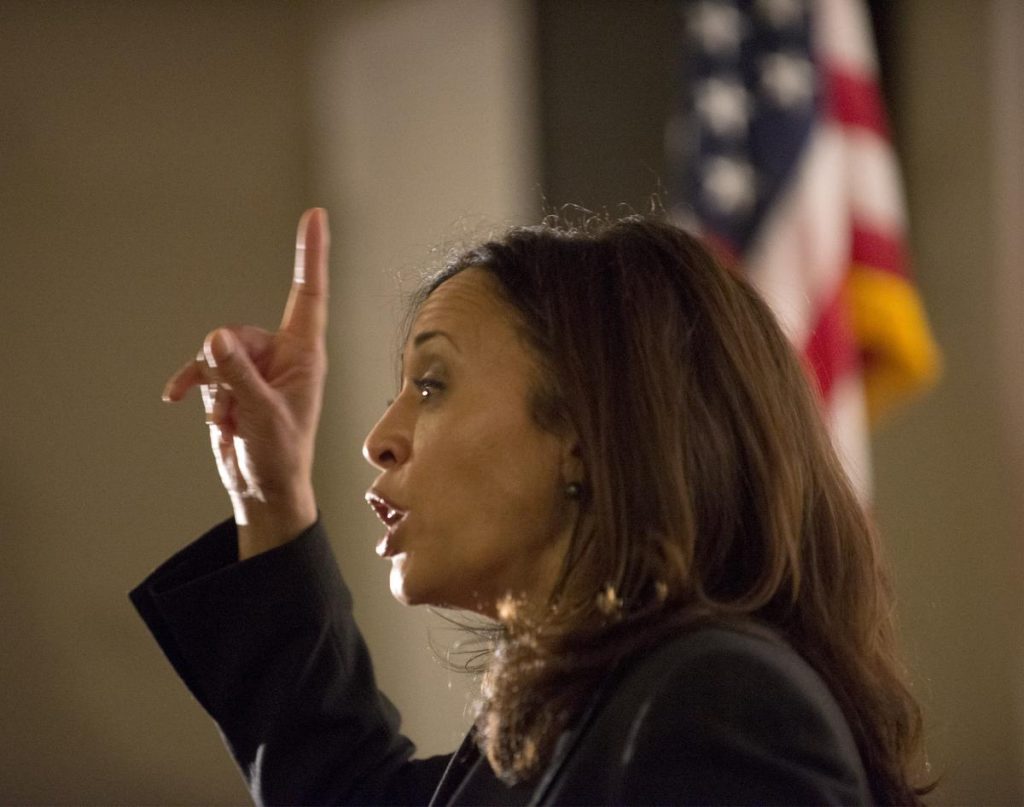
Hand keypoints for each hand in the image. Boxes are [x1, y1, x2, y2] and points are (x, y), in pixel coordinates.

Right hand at [162, 208, 329, 558]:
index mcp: (304, 355)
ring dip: (214, 385)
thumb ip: (238, 375)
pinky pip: (202, 367)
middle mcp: (280, 355)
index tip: (315, 216)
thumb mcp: (263, 415)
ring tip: (231, 418)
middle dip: (227, 367)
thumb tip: (215, 338)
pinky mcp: (230, 382)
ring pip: (217, 351)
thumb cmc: (280, 455)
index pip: (308, 294)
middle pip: (239, 332)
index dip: (311, 255)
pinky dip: (191, 382)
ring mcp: (254, 368)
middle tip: (239, 407)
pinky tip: (177, 395)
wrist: (261, 487)